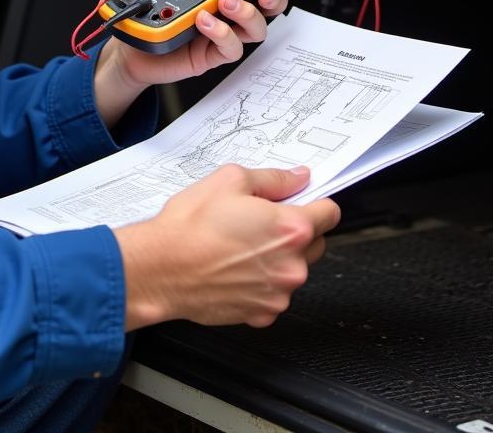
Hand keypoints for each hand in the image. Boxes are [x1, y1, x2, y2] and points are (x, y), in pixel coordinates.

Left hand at [93, 0, 288, 125]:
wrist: (137, 43)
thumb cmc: (162, 9)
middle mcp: (232, 13)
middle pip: (270, 7)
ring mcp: (225, 34)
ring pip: (256, 29)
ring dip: (245, 13)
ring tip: (224, 0)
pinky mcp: (212, 54)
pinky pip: (230, 48)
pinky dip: (221, 33)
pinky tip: (205, 21)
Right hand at [114, 165, 340, 329]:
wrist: (161, 268)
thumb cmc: (190, 226)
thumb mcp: (230, 180)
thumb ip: (274, 179)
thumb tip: (297, 178)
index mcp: (291, 229)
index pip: (330, 213)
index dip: (316, 202)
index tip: (303, 202)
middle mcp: (292, 265)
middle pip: (315, 243)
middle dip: (296, 231)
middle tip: (259, 221)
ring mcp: (279, 294)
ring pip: (293, 269)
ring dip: (277, 258)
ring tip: (239, 246)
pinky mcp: (261, 314)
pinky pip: (273, 293)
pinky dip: (260, 282)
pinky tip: (234, 268)